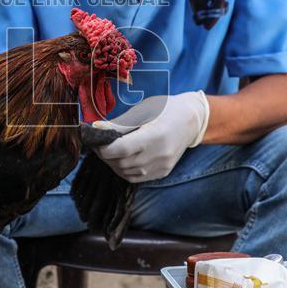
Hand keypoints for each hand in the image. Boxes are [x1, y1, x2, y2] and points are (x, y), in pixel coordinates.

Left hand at [93, 91, 209, 182]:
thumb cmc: (165, 109)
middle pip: (122, 162)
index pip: (121, 149)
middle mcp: (160, 154)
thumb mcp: (142, 111)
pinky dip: (124, 170)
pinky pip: (136, 177)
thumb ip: (119, 124)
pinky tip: (122, 159)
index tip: (94, 141)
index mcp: (155, 135)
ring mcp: (162, 166)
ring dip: (113, 164)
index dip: (103, 148)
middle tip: (98, 144)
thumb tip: (96, 129)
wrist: (192, 120)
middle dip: (105, 155)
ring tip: (109, 151)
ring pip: (127, 173)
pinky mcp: (163, 172)